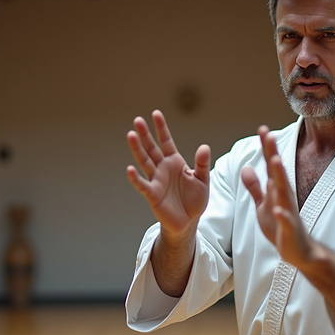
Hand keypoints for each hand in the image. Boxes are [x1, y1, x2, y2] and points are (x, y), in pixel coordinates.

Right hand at [127, 110, 210, 240]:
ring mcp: (156, 180)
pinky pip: (143, 185)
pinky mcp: (152, 195)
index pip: (166, 141)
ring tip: (131, 135)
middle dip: (145, 134)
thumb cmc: (195, 200)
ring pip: (144, 162)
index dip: (161, 128)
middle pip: (152, 148)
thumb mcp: (202, 180)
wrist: (189, 221)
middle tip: (137, 120)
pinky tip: (130, 169)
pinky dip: (136, 178)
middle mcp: (163, 168)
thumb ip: (202, 164)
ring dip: (138, 149)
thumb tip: (204, 146)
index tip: (156, 113)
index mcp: (175, 162)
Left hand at [240, 126, 315, 267]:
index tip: (262, 128)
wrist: (299, 251)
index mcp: (276, 191)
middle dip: (273, 154)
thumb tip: (245, 167)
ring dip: (281, 177)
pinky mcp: (289, 231)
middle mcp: (284, 198)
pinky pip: (286, 222)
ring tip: (276, 161)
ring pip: (284, 193)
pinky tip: (279, 210)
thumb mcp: (263, 205)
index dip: (267, 148)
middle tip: (270, 134)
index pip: (271, 166)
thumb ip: (255, 187)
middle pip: (277, 173)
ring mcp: (288, 213)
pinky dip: (283, 216)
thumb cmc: (281, 227)